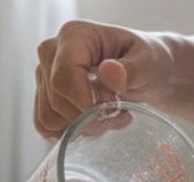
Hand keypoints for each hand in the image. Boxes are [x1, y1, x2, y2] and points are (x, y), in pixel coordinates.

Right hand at [34, 21, 171, 138]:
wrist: (146, 71)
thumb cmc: (147, 62)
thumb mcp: (149, 63)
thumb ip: (131, 68)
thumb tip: (109, 72)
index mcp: (74, 35)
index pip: (62, 78)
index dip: (85, 103)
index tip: (114, 108)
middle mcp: (52, 52)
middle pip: (56, 101)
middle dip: (89, 117)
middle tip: (120, 110)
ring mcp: (45, 75)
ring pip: (49, 118)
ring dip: (83, 127)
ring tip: (110, 115)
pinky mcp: (44, 97)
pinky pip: (46, 127)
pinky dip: (72, 132)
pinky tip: (96, 123)